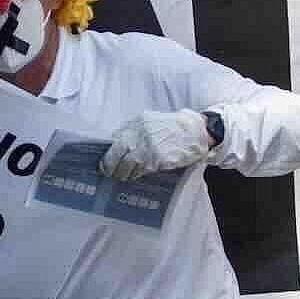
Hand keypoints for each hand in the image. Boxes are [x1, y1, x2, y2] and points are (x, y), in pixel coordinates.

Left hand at [100, 109, 215, 180]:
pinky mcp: (156, 159)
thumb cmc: (174, 127)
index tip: (104, 161)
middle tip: (108, 172)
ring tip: (121, 176)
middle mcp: (140, 134)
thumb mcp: (152, 121)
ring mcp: (148, 147)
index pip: (116, 140)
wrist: (195, 132)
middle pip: (117, 153)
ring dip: (123, 172)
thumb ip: (135, 130)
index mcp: (138, 123)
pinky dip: (136, 174)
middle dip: (110, 165)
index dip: (109, 154)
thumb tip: (118, 142)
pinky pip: (141, 170)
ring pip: (127, 164)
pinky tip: (134, 176)